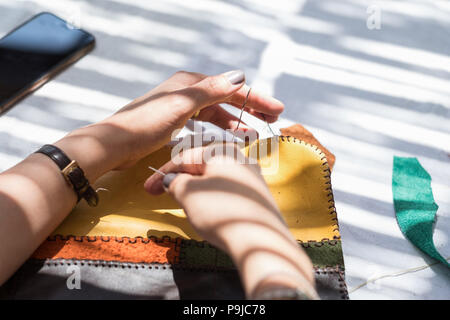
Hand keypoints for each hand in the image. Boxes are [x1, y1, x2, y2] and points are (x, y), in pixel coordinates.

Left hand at [57, 70, 283, 180]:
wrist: (116, 144)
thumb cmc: (147, 124)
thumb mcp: (182, 105)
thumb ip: (212, 91)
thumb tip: (240, 75)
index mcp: (191, 83)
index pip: (232, 88)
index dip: (256, 99)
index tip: (278, 111)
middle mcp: (187, 91)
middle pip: (226, 98)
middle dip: (250, 108)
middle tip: (271, 120)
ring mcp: (180, 106)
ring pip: (216, 112)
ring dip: (235, 121)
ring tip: (252, 134)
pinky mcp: (174, 122)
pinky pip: (204, 123)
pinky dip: (218, 128)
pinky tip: (225, 136)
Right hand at [144, 143, 316, 298]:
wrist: (258, 240)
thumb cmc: (220, 212)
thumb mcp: (189, 194)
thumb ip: (176, 183)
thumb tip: (173, 181)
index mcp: (222, 151)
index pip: (185, 157)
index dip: (163, 173)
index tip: (148, 188)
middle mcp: (240, 159)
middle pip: (202, 166)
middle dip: (180, 179)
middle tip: (162, 192)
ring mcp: (251, 177)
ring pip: (215, 178)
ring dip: (195, 187)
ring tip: (182, 201)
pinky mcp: (257, 196)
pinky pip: (228, 190)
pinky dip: (211, 195)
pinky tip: (205, 208)